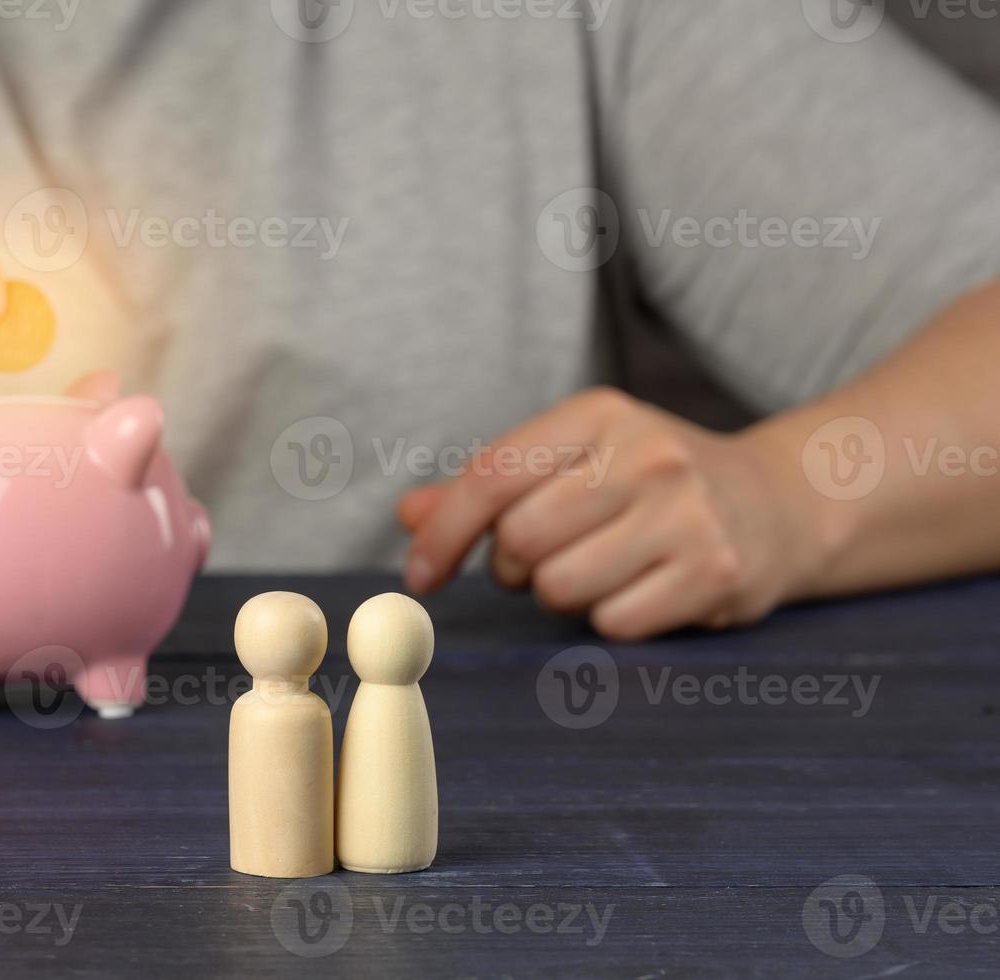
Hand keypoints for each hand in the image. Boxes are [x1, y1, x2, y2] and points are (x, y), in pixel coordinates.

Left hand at [398, 388, 821, 640]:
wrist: (780, 503)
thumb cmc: (650, 482)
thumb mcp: (573, 460)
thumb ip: (489, 487)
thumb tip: (410, 514)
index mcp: (599, 415)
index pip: (491, 477)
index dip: (443, 535)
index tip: (421, 576)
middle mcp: (647, 455)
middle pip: (519, 541)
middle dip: (512, 566)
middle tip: (543, 559)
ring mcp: (687, 514)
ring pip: (560, 587)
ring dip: (560, 593)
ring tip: (597, 568)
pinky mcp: (715, 573)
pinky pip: (612, 622)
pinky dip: (611, 618)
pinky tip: (641, 589)